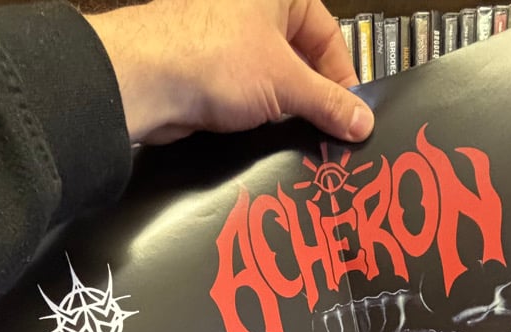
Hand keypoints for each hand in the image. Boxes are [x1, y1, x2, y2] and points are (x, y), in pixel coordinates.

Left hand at [85, 0, 374, 144]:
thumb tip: (363, 121)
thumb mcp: (286, 83)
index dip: (343, 76)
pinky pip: (248, 94)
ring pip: (274, 78)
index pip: (327, 34)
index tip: (352, 113)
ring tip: (304, 140)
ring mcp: (228, 40)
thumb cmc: (217, 59)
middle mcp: (252, 9)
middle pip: (301, 57)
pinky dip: (261, 116)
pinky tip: (270, 139)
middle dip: (316, 96)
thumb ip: (328, 103)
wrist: (148, 80)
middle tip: (332, 133)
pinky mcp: (210, 72)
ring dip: (289, 110)